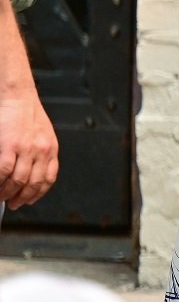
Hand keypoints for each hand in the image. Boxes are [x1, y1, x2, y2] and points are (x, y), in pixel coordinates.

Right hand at [0, 86, 58, 206]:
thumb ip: (40, 153)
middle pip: (33, 184)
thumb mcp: (43, 134)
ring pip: (18, 181)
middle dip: (22, 198)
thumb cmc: (26, 114)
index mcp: (51, 149)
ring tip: (1, 196)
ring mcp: (26, 149)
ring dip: (8, 193)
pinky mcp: (9, 146)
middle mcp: (41, 151)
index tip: (29, 200)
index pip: (48, 179)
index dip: (38, 194)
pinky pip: (4, 171)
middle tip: (13, 204)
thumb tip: (30, 172)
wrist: (18, 97)